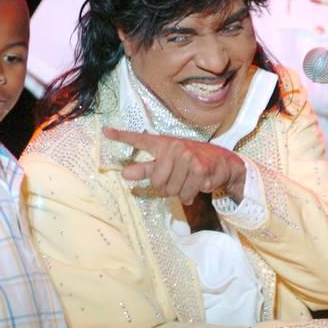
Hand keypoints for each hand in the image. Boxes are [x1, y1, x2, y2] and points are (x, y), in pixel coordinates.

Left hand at [104, 127, 245, 203]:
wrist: (222, 162)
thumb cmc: (191, 161)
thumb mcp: (168, 162)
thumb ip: (146, 169)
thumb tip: (125, 174)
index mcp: (163, 143)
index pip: (139, 139)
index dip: (121, 136)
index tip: (105, 132)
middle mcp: (174, 147)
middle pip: (157, 182)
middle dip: (165, 188)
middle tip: (176, 180)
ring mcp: (187, 157)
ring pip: (171, 191)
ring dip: (180, 193)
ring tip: (188, 182)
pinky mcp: (199, 169)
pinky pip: (185, 194)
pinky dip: (190, 195)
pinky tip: (197, 185)